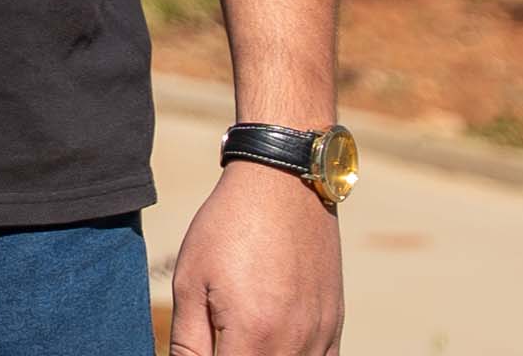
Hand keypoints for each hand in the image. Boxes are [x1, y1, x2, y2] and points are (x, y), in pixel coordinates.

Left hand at [167, 160, 342, 355]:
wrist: (281, 184)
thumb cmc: (227, 227)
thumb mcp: (191, 281)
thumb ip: (188, 341)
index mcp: (253, 336)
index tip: (196, 352)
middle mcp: (294, 343)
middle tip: (216, 340)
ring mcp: (320, 336)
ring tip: (240, 339)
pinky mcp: (335, 324)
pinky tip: (272, 344)